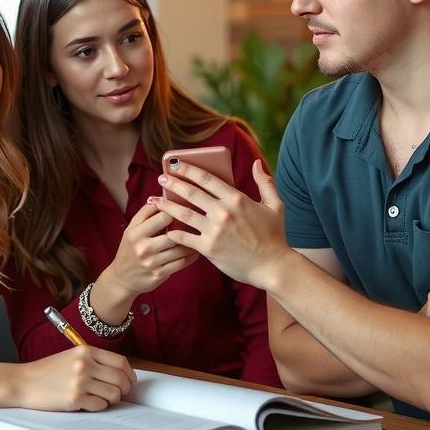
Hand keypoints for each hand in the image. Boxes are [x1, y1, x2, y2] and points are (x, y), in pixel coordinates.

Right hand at [15, 346, 136, 411]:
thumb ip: (93, 361)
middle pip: (120, 379)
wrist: (23, 382)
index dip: (129, 374)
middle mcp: (85, 364)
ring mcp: (80, 382)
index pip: (120, 362)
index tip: (130, 381)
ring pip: (113, 394)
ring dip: (112, 399)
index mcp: (86, 351)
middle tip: (118, 394)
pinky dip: (98, 407)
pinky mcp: (75, 399)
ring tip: (102, 399)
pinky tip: (88, 403)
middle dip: (123, 389)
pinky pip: (100, 406)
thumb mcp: (71, 356)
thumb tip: (120, 374)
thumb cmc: (47, 371)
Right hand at [101, 200, 197, 298]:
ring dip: (192, 242)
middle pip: (173, 233)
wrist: (121, 278)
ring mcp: (151, 263)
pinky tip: (195, 251)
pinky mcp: (159, 274)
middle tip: (198, 222)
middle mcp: (143, 248)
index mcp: (135, 233)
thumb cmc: (130, 249)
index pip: (162, 216)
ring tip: (200, 236)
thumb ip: (146, 213)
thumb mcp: (131, 229)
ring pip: (180, 249)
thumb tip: (163, 195)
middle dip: (186, 228)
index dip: (176, 211)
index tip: (185, 209)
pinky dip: (191, 256)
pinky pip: (181, 263)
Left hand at [157, 159, 288, 289]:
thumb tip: (256, 163)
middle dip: (173, 183)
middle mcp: (223, 212)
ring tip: (155, 200)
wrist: (272, 266)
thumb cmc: (274, 236)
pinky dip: (174, 232)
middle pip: (191, 193)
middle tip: (161, 177)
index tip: (176, 164)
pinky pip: (185, 238)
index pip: (207, 178)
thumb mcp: (275, 206)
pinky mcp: (209, 248)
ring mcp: (214, 231)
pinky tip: (166, 228)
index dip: (189, 169)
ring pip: (184, 213)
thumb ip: (265, 183)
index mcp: (236, 199)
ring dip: (167, 205)